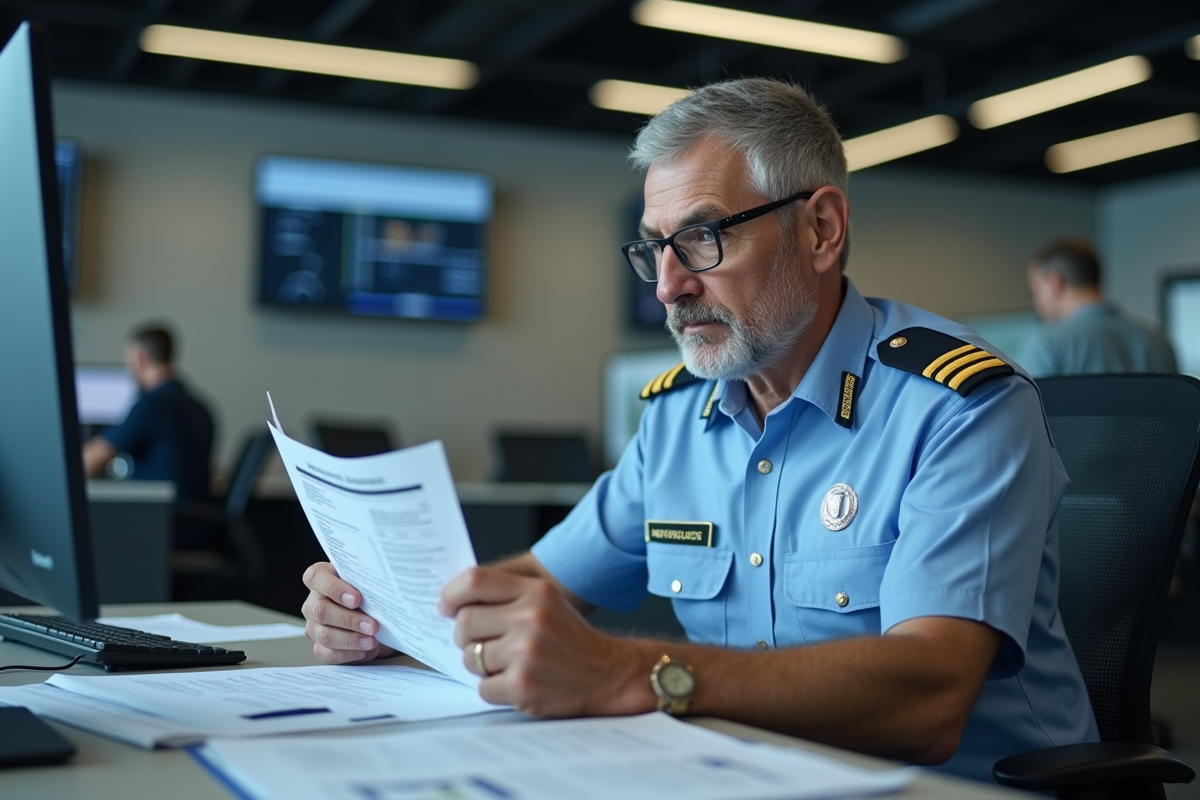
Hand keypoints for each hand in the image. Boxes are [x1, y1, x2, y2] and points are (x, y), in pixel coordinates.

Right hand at [301, 562, 397, 663]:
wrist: (374, 616)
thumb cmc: (368, 593)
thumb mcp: (367, 582)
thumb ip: (368, 581)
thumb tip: (384, 586)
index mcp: (320, 578)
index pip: (316, 577)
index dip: (334, 588)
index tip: (357, 599)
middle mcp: (313, 602)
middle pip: (321, 611)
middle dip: (349, 619)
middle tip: (372, 625)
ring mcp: (314, 626)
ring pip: (325, 635)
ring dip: (351, 640)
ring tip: (372, 641)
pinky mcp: (320, 646)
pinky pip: (328, 653)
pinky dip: (349, 654)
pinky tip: (365, 651)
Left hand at [440, 567, 653, 716]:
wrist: (608, 674)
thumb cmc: (571, 639)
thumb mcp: (546, 602)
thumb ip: (506, 596)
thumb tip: (454, 604)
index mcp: (535, 592)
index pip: (475, 580)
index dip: (452, 594)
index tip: (446, 607)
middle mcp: (531, 618)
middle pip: (465, 622)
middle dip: (466, 636)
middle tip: (482, 643)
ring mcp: (526, 653)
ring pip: (470, 657)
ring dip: (482, 665)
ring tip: (509, 664)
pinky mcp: (522, 686)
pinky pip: (483, 687)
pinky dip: (495, 688)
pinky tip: (517, 682)